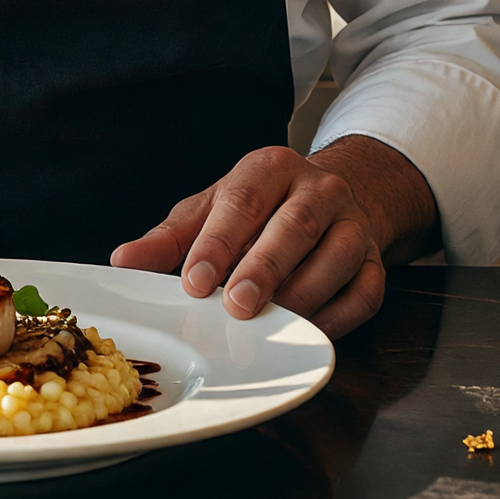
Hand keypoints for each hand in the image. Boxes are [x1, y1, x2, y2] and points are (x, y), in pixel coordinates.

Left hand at [109, 136, 435, 338]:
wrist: (329, 200)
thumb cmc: (259, 210)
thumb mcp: (210, 211)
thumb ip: (170, 239)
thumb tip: (124, 262)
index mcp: (270, 168)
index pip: (244, 200)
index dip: (219, 241)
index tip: (195, 280)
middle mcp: (319, 189)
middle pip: (295, 225)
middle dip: (264, 267)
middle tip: (235, 305)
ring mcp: (353, 225)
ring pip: (336, 257)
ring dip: (302, 293)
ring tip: (269, 321)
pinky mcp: (375, 263)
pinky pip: (363, 293)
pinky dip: (337, 316)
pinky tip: (306, 330)